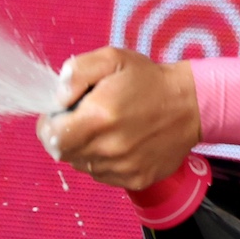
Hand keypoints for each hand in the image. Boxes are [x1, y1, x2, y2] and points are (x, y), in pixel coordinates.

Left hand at [36, 47, 200, 190]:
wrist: (190, 105)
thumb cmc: (149, 81)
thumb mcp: (111, 58)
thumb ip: (75, 72)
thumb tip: (57, 99)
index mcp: (98, 118)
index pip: (50, 137)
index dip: (49, 125)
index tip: (60, 115)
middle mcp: (108, 148)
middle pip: (64, 153)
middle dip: (66, 135)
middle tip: (85, 118)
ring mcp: (122, 168)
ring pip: (83, 165)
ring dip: (85, 148)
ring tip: (107, 128)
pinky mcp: (135, 179)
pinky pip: (104, 174)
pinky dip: (104, 160)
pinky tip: (120, 142)